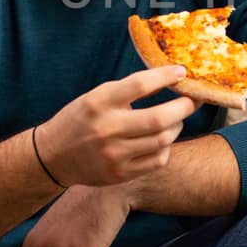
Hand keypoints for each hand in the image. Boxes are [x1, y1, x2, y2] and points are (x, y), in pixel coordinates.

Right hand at [34, 66, 196, 186]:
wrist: (53, 156)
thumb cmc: (81, 119)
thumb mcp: (97, 96)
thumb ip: (129, 89)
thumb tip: (169, 78)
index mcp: (99, 103)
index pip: (139, 85)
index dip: (165, 76)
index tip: (182, 72)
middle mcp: (107, 129)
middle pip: (159, 118)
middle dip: (184, 106)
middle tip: (193, 99)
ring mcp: (114, 154)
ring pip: (163, 140)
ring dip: (177, 126)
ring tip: (176, 118)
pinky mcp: (120, 174)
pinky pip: (157, 160)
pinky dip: (166, 147)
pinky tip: (162, 140)